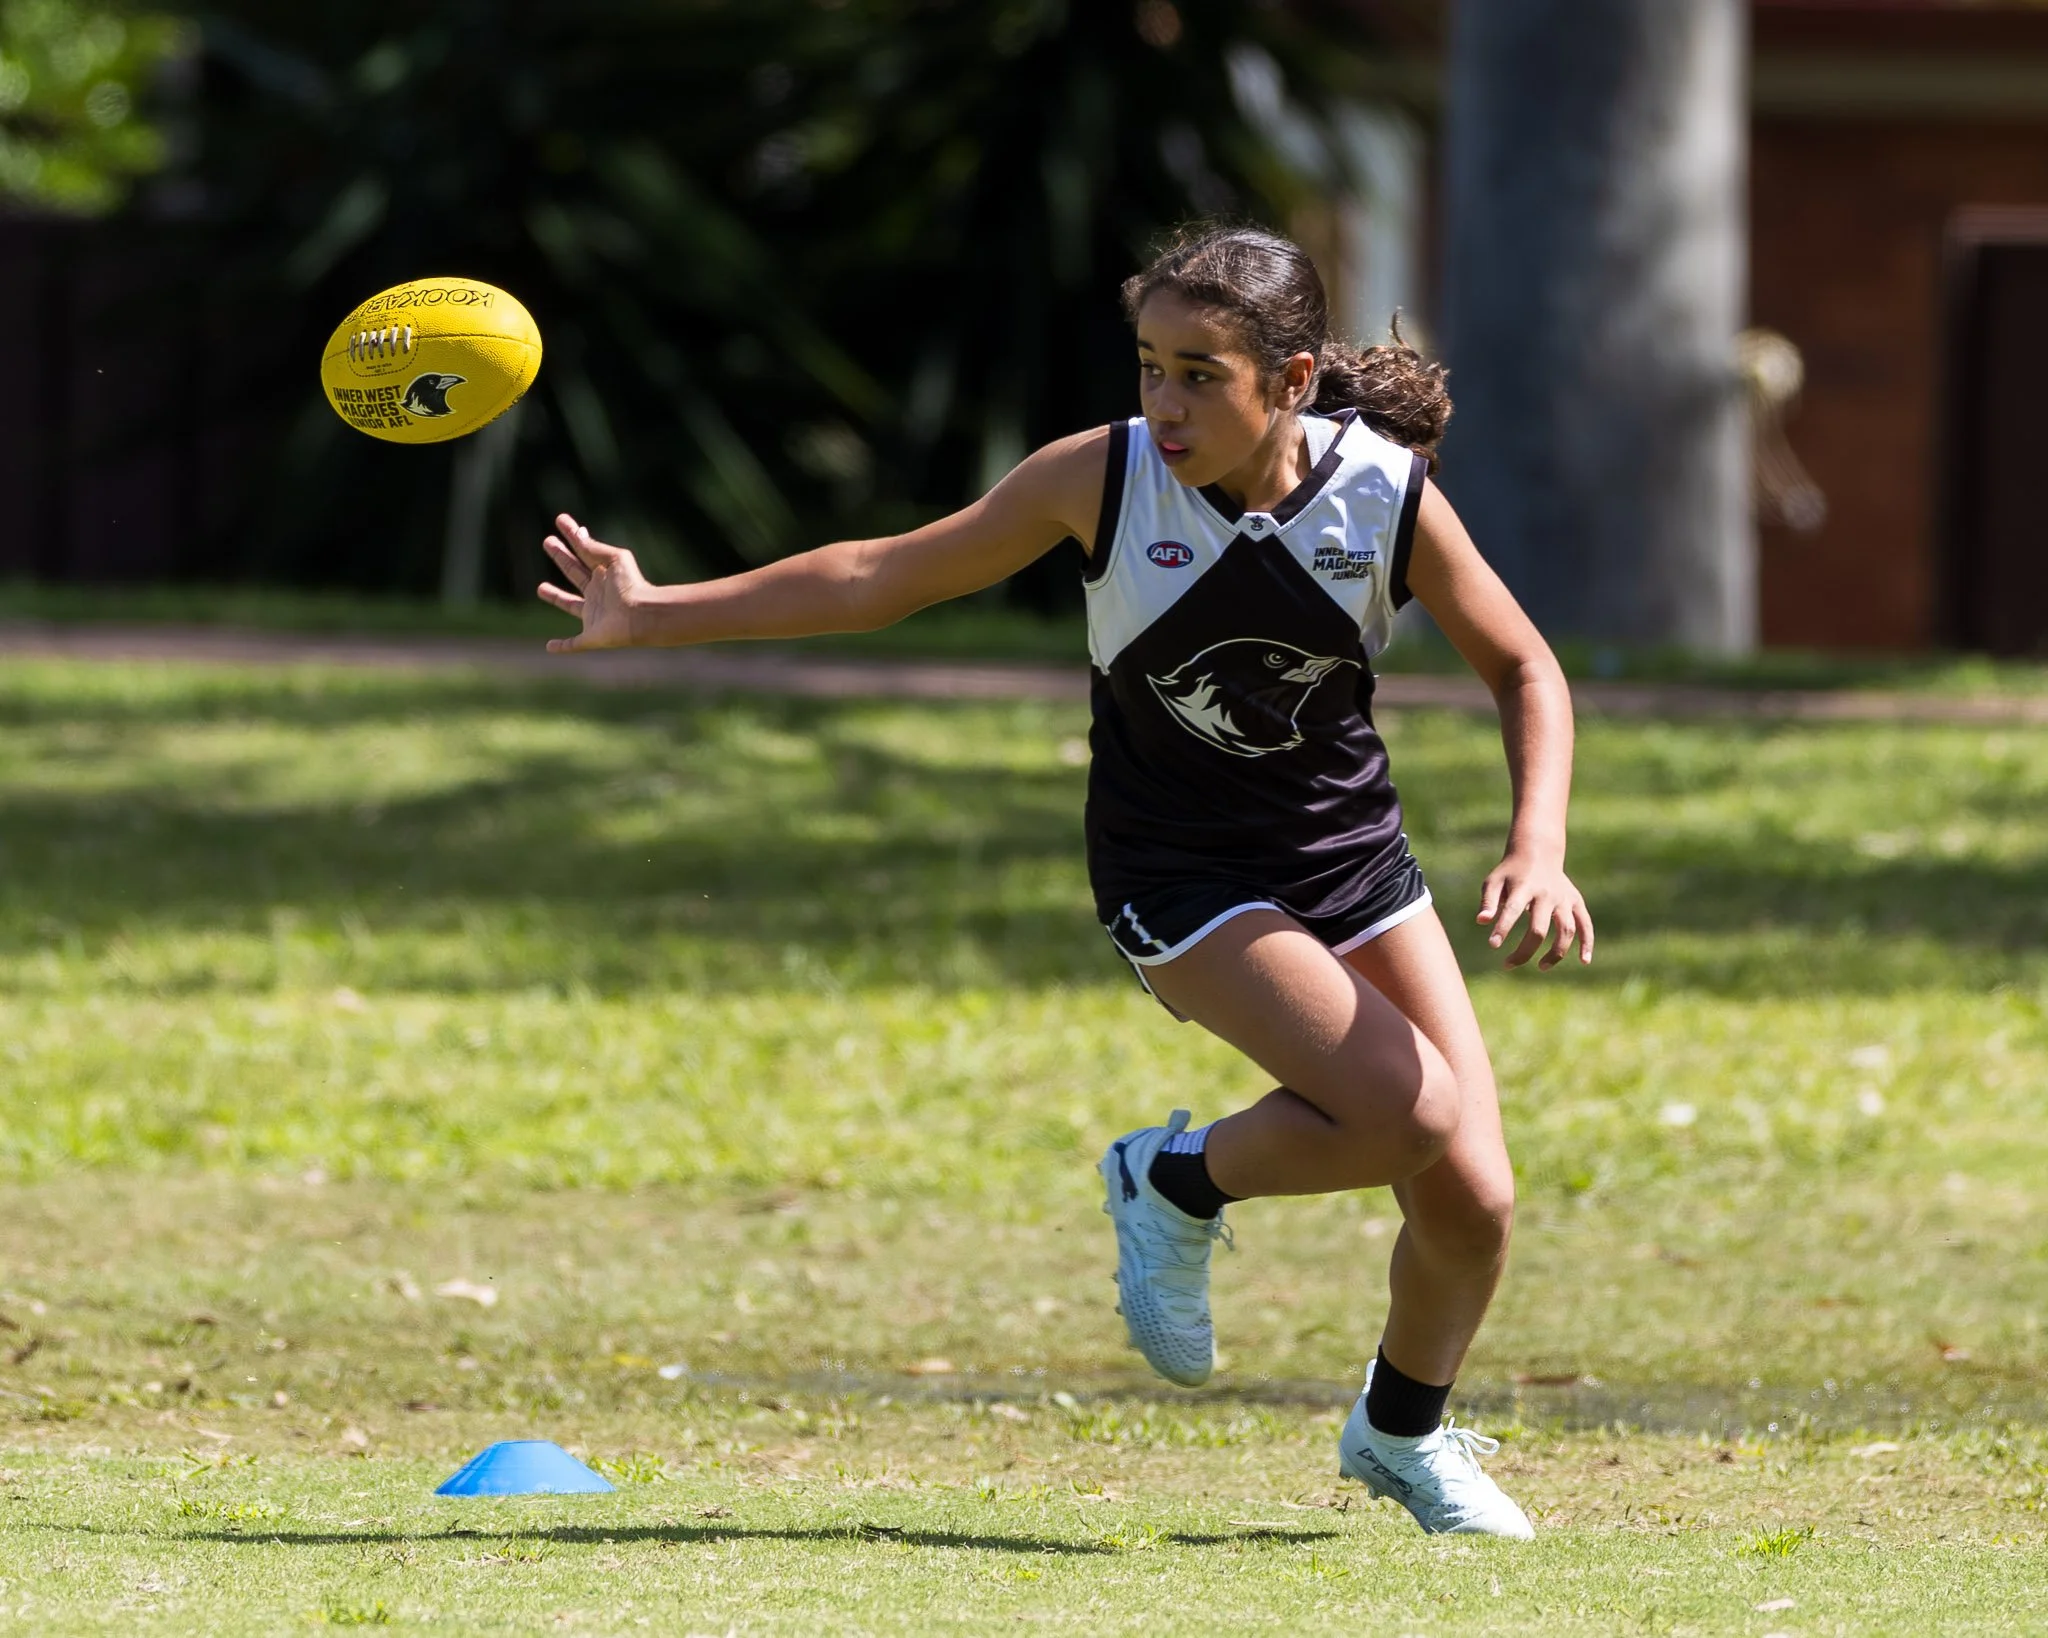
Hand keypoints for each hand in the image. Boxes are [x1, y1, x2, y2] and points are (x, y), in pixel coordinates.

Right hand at [536, 514, 647, 651]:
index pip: (584, 551)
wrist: (641, 616)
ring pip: (570, 605)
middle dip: (561, 558)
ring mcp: (594, 616)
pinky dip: (562, 647)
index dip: (571, 536)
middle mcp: (598, 594)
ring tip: (540, 587)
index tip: (561, 520)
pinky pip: (574, 644)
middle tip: (547, 542)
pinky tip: (550, 647)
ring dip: (556, 597)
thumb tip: (579, 532)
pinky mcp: (592, 637)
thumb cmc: (631, 586)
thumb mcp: (614, 559)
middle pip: (575, 573)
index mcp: (605, 574)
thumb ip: (594, 548)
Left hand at [1477, 850, 1594, 970]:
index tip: (1493, 946)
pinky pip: (1586, 924)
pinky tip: (1584, 961)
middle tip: (1508, 965)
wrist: (1538, 852)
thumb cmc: (1510, 872)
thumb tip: (1482, 922)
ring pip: (1566, 930)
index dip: (1503, 928)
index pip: (1513, 910)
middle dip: (1524, 950)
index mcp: (1524, 886)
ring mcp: (1564, 898)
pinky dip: (1587, 943)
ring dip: (1556, 953)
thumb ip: (1488, 901)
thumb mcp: (1493, 881)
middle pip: (1539, 928)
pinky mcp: (1576, 902)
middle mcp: (1546, 893)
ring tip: (1541, 967)